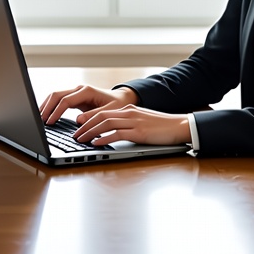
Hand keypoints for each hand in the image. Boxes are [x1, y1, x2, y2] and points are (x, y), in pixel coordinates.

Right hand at [39, 84, 137, 125]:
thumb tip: (78, 120)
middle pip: (56, 95)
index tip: (49, 123)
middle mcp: (79, 89)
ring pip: (55, 95)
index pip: (66, 100)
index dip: (56, 112)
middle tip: (38, 121)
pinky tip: (45, 114)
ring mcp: (76, 92)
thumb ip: (94, 116)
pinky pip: (59, 100)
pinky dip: (50, 106)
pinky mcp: (74, 98)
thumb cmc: (116, 105)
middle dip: (46, 107)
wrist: (120, 99)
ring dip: (46, 105)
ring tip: (38, 118)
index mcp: (86, 91)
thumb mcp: (109, 112)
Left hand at [72, 103, 190, 146]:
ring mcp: (133, 121)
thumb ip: (127, 124)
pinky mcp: (138, 132)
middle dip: (85, 126)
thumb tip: (111, 133)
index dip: (88, 119)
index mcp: (128, 110)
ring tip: (80, 140)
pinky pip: (117, 134)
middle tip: (74, 135)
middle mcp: (129, 113)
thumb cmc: (161, 126)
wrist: (179, 126)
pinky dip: (104, 138)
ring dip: (90, 132)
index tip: (78, 127)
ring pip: (106, 124)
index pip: (103, 112)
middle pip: (101, 116)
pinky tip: (96, 144)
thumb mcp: (141, 121)